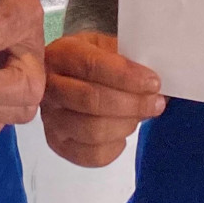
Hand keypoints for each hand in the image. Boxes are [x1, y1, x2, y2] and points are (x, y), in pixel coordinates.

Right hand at [41, 31, 164, 166]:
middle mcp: (48, 87)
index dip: (126, 76)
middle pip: (90, 100)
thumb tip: (155, 86)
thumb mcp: (108, 47)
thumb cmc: (94, 61)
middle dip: (132, 104)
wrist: (70, 76)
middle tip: (155, 103)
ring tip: (139, 116)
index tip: (152, 82)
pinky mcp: (57, 143)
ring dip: (126, 125)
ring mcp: (50, 118)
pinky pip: (91, 155)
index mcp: (61, 54)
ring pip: (92, 130)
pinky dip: (115, 147)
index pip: (91, 65)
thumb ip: (129, 60)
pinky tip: (121, 134)